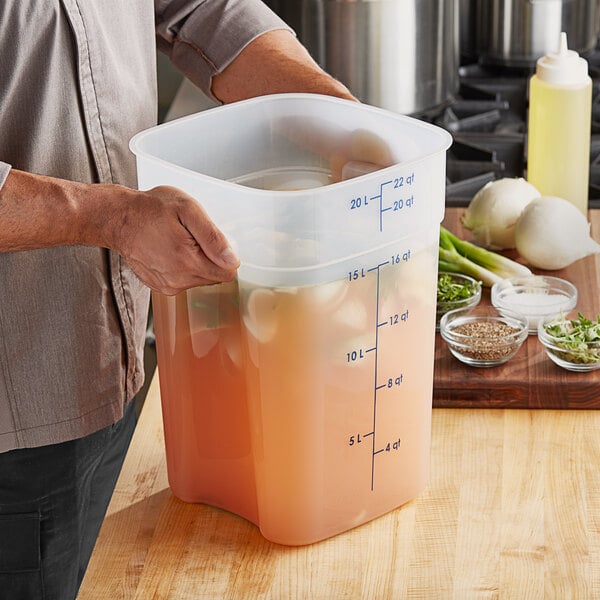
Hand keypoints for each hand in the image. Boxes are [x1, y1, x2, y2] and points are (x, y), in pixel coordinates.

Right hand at [114, 185, 238, 295]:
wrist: (118, 219)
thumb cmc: (150, 209)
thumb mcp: (188, 210)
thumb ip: (213, 237)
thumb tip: (232, 260)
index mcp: (189, 262)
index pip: (228, 272)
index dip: (225, 254)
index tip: (212, 239)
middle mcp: (179, 280)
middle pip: (215, 276)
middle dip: (210, 257)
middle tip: (192, 236)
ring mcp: (168, 286)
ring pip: (200, 278)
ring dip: (196, 261)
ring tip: (179, 240)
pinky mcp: (161, 286)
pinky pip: (184, 280)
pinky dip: (182, 266)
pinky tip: (170, 250)